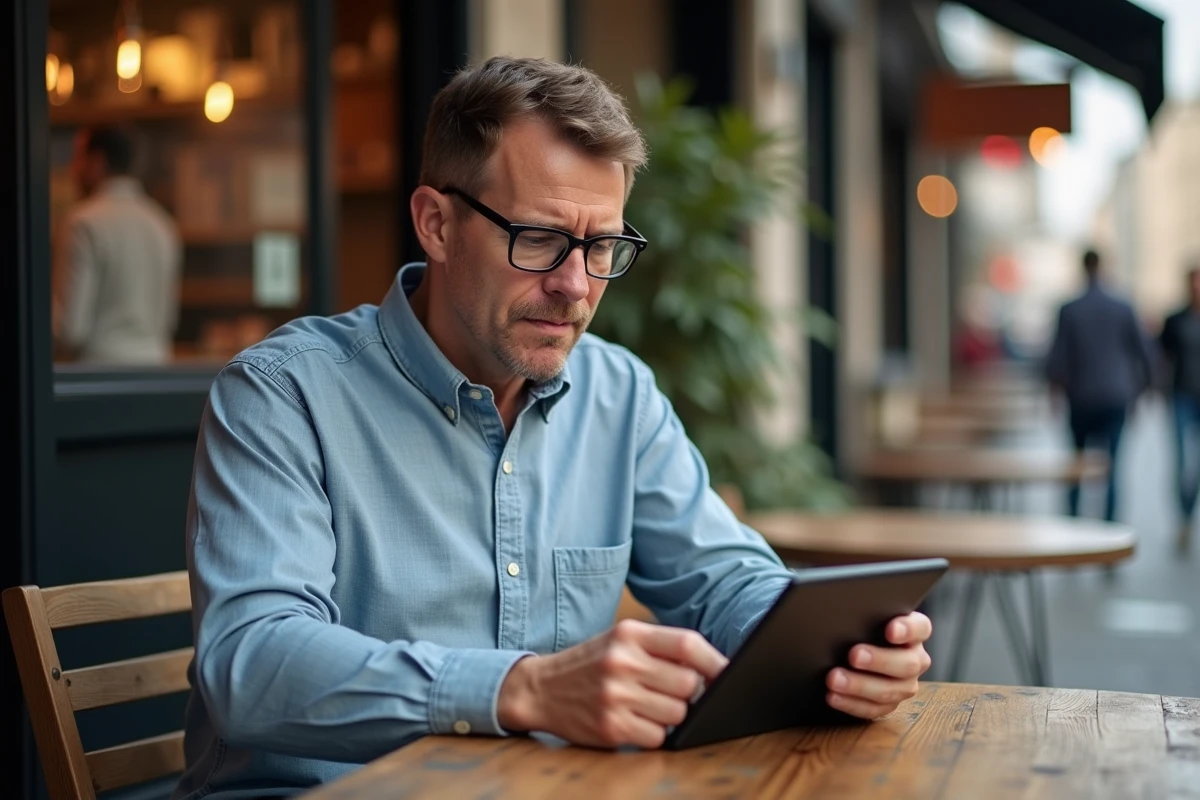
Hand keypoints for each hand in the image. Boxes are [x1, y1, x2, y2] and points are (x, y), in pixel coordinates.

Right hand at [497, 619, 727, 748]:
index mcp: (629, 634)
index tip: (726, 674)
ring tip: (651, 706)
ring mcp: (615, 695)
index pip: (687, 644)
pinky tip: (637, 722)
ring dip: (673, 715)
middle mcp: (622, 662)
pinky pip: (657, 737)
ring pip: (677, 713)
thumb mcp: (620, 640)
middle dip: (689, 693)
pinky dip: (655, 734)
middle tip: (673, 692)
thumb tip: (714, 668)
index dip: (714, 662)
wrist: (541, 689)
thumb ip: (661, 647)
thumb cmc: (591, 663)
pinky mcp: (611, 726)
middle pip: (688, 683)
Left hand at [825, 611, 931, 719]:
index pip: (920, 628)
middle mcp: (915, 658)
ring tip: (833, 679)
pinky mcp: (889, 704)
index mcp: (914, 631)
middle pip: (907, 663)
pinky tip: (832, 696)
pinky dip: (851, 703)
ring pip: (890, 690)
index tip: (890, 630)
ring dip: (860, 686)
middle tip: (853, 655)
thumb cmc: (858, 622)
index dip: (907, 629)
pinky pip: (874, 709)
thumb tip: (839, 605)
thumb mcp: (862, 612)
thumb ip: (861, 609)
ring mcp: (905, 684)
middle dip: (879, 660)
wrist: (849, 645)